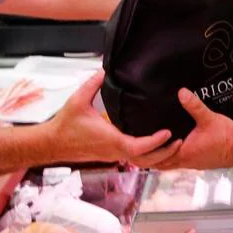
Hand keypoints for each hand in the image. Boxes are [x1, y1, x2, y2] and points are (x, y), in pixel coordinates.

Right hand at [49, 73, 180, 165]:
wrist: (53, 143)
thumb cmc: (65, 124)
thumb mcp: (78, 100)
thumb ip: (92, 84)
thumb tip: (104, 70)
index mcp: (111, 140)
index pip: (138, 146)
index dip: (155, 142)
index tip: (168, 132)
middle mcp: (115, 151)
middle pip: (145, 160)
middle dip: (164, 153)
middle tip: (180, 141)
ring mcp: (114, 155)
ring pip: (141, 161)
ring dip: (158, 156)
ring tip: (174, 144)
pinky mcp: (111, 155)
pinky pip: (134, 158)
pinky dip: (148, 155)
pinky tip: (156, 145)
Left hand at [154, 90, 232, 170]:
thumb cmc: (226, 137)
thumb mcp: (209, 118)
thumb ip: (194, 106)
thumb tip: (181, 92)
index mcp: (184, 153)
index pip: (159, 157)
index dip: (150, 150)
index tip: (143, 139)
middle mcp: (186, 162)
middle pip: (162, 163)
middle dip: (153, 155)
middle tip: (146, 143)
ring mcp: (194, 164)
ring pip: (172, 164)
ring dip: (164, 156)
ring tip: (158, 143)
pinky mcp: (201, 163)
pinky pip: (182, 162)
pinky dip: (175, 156)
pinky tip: (176, 145)